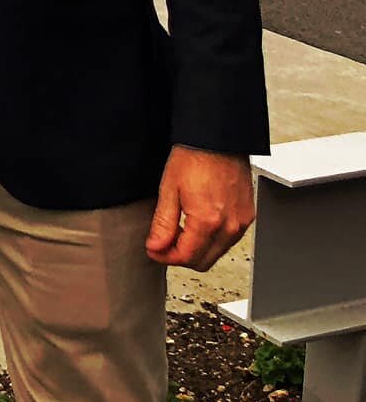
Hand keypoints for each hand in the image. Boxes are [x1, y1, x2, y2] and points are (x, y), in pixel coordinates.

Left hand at [146, 145, 254, 269]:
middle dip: (181, 256)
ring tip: (179, 230)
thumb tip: (156, 247)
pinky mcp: (248, 217)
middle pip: (204, 262)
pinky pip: (229, 241)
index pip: (187, 257)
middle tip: (164, 242)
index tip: (154, 250)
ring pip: (217, 253)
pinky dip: (212, 240)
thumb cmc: (194, 158)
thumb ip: (163, 224)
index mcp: (208, 221)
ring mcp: (242, 223)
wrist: (218, 140)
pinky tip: (197, 224)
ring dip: (197, 249)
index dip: (165, 257)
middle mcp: (230, 226)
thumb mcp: (168, 190)